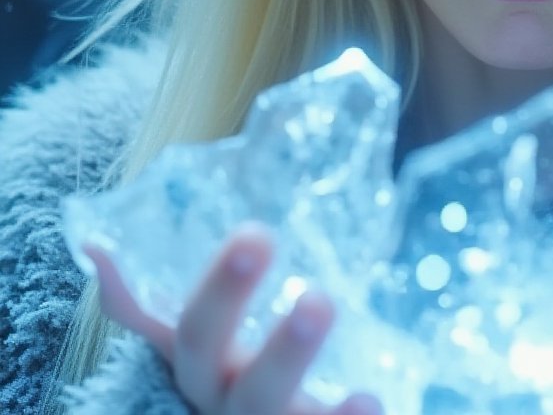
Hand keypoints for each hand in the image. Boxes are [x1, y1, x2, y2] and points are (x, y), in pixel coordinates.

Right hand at [85, 223, 382, 414]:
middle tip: (320, 299)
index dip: (223, 289)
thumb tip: (96, 250)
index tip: (258, 234)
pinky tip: (377, 407)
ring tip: (368, 397)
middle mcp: (229, 407)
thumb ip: (143, 305)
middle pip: (252, 391)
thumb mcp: (186, 340)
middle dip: (285, 351)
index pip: (197, 330)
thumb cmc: (216, 374)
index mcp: (200, 370)